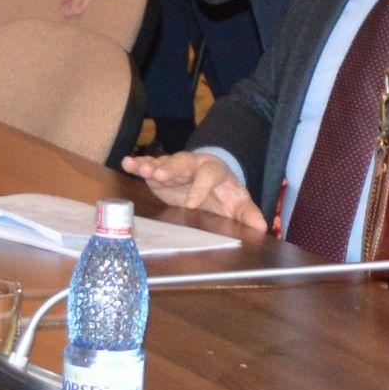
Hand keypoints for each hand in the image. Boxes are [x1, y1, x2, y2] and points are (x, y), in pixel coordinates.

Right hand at [120, 150, 262, 237]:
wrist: (212, 180)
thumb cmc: (225, 193)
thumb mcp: (237, 203)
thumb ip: (248, 214)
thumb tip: (261, 227)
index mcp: (214, 171)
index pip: (209, 176)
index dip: (201, 188)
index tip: (192, 204)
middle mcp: (193, 165)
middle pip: (182, 162)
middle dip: (171, 168)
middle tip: (158, 175)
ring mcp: (175, 167)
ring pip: (163, 163)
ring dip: (151, 165)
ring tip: (140, 169)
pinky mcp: (160, 172)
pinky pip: (148, 165)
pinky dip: (138, 164)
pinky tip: (127, 164)